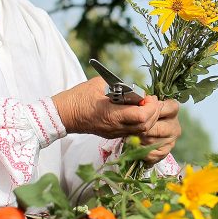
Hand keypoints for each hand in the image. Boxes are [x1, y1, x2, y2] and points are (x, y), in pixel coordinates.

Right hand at [52, 78, 179, 161]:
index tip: (149, 96)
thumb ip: (118, 86)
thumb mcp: (99, 84)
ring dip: (148, 119)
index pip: (141, 116)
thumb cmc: (78, 97)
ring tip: (146, 105)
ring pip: (141, 132)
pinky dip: (140, 123)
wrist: (63, 114)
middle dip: (154, 113)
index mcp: (111, 114)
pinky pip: (132, 132)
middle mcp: (115, 126)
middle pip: (145, 126)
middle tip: (152, 100)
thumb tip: (133, 87)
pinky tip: (136, 111)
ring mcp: (114, 132)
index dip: (151, 107)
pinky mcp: (111, 134)